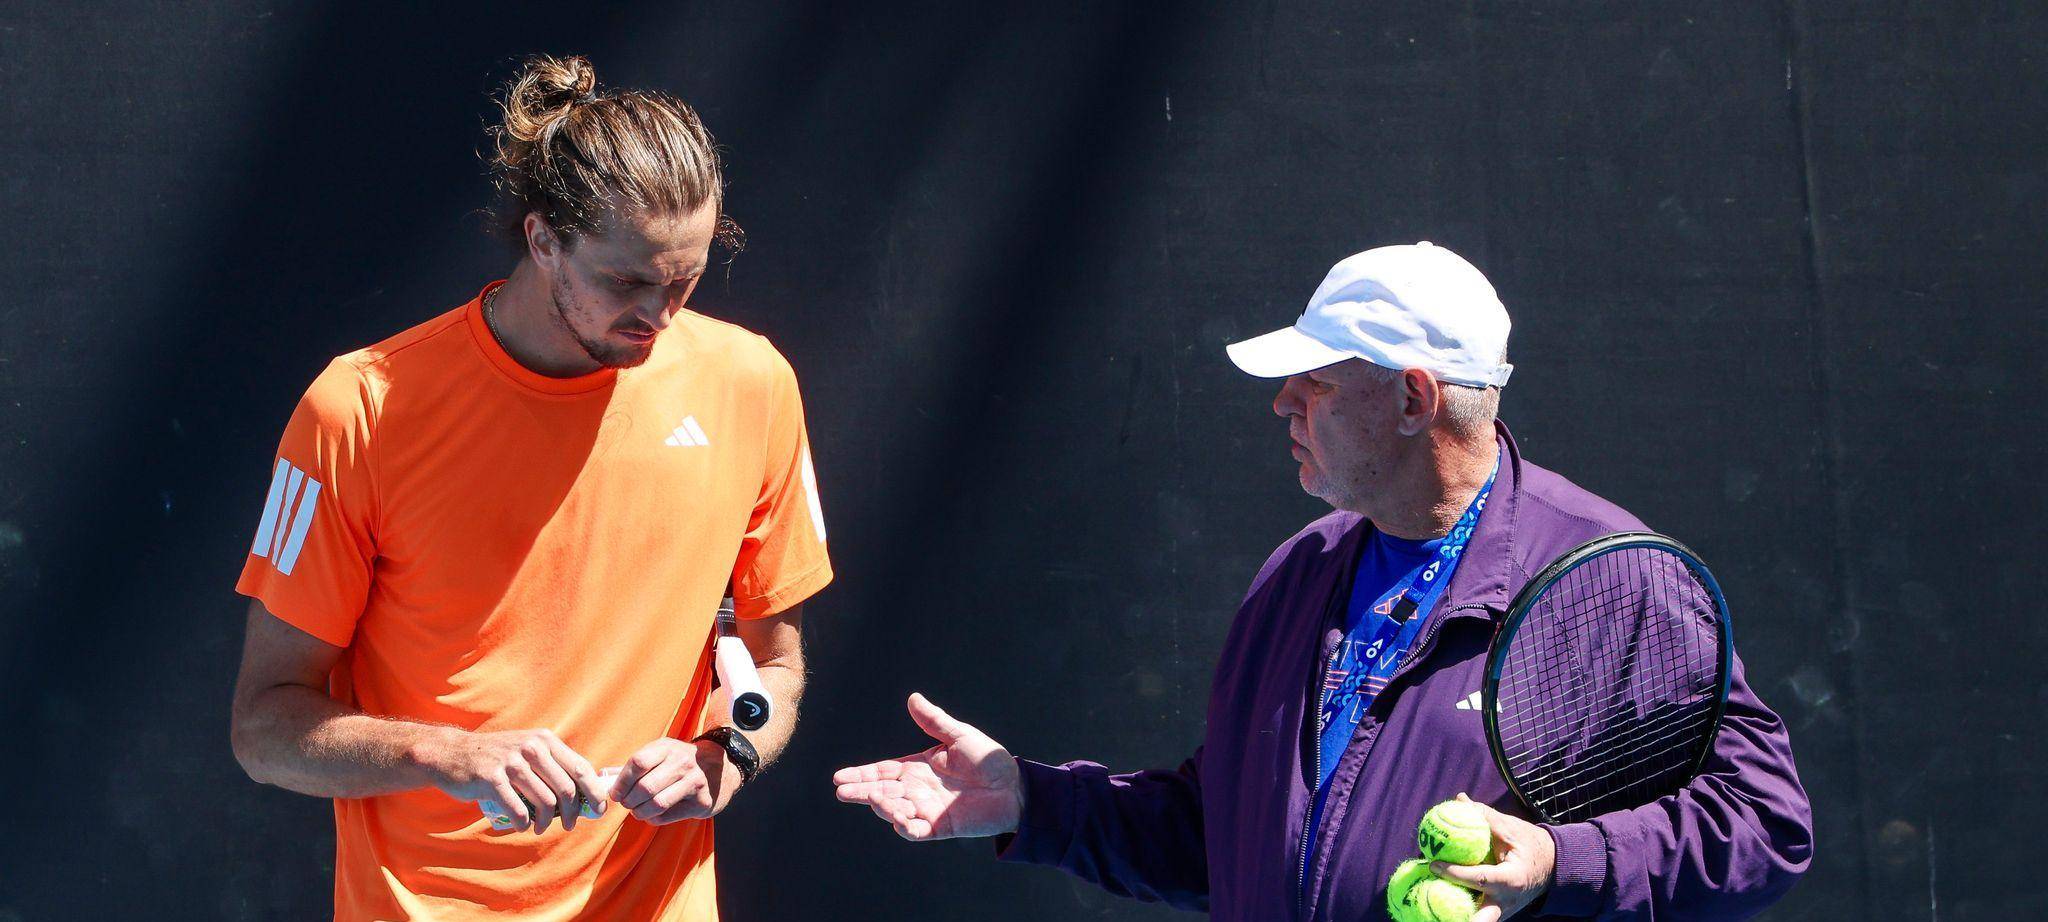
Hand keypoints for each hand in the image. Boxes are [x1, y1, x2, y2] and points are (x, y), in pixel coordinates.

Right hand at [416, 726, 604, 833]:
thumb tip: (585, 793)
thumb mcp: (528, 749)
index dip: (594, 791)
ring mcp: (511, 763)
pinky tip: (523, 826)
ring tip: (540, 827)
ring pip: (545, 802)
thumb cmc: (497, 757)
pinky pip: (519, 811)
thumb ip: (553, 765)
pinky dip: (524, 824)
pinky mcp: (492, 779)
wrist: (453, 753)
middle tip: (569, 825)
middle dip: (573, 813)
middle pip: (566, 789)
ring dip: (547, 822)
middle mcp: (531, 748)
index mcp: (545, 740)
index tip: (600, 809)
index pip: (580, 767)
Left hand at [610, 737, 740, 824]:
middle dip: (629, 800)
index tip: (615, 792)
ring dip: (639, 812)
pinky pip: (668, 815)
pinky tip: (652, 814)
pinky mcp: (701, 802)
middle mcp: (682, 762)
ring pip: (656, 804)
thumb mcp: (660, 755)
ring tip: (637, 811)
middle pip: (645, 787)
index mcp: (667, 748)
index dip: (622, 781)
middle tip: (626, 804)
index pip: (638, 762)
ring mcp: (694, 782)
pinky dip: (653, 818)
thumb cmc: (680, 763)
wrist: (719, 769)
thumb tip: (602, 777)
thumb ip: (633, 766)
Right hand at [832, 693, 1022, 840]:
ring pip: (894, 811)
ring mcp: (927, 810)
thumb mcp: (960, 736)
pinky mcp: (940, 827)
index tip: (838, 777)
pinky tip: (897, 818)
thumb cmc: (989, 760)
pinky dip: (904, 827)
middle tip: (842, 791)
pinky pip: (916, 831)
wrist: (1015, 787)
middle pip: (882, 792)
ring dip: (882, 806)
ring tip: (874, 798)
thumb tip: (912, 698)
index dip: (861, 774)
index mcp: (918, 768)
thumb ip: (934, 721)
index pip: (882, 772)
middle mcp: (917, 790)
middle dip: (861, 792)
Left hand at [1431, 793, 1556, 921]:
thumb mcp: (1511, 828)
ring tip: (1432, 904)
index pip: (1480, 878)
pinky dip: (1463, 910)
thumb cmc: (1531, 844)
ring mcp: (1504, 911)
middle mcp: (1507, 900)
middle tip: (1434, 906)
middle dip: (1462, 919)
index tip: (1433, 864)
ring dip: (1458, 914)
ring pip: (1479, 919)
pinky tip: (1441, 901)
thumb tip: (1459, 800)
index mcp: (1511, 879)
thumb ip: (1484, 815)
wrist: (1554, 865)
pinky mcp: (1499, 912)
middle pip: (1483, 919)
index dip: (1454, 873)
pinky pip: (1479, 914)